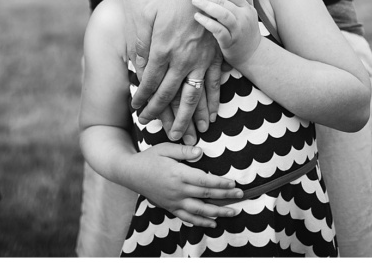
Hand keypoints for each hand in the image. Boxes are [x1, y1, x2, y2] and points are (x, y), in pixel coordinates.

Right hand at [126, 143, 241, 227]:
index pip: (204, 180)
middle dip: (225, 196)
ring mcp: (174, 201)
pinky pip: (187, 218)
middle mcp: (178, 190)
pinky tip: (213, 223)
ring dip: (218, 212)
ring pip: (200, 210)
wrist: (130, 173)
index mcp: (178, 174)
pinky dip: (201, 222)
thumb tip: (200, 152)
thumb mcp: (165, 148)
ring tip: (233, 212)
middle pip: (206, 195)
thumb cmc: (149, 158)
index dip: (220, 183)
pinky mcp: (170, 207)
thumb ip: (183, 150)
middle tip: (241, 196)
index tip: (234, 184)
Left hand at [128, 0, 222, 137]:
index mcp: (162, 48)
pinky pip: (213, 85)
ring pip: (192, 96)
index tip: (136, 109)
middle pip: (168, 94)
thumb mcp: (148, 13)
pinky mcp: (216, 57)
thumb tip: (137, 64)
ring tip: (180, 135)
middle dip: (157, 113)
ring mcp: (201, 59)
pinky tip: (209, 117)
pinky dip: (211, 103)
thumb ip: (142, 41)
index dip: (142, 98)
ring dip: (185, 118)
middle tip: (149, 126)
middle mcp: (181, 59)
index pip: (149, 81)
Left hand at [188, 0, 260, 67]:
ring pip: (223, 14)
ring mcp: (238, 30)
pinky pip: (219, 31)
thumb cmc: (246, 31)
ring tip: (194, 1)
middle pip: (224, 1)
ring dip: (207, 6)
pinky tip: (197, 17)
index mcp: (247, 8)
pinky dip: (208, 23)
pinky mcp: (231, 42)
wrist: (253, 55)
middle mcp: (244, 17)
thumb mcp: (250, 14)